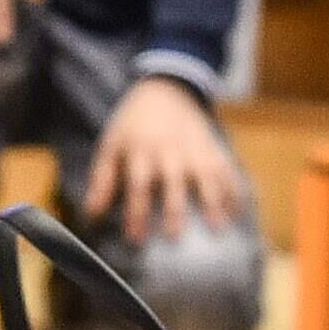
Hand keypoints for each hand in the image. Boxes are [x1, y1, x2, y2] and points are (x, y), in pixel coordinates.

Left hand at [82, 78, 244, 245]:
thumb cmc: (133, 125)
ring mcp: (194, 149)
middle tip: (174, 236)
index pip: (138, 185)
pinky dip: (233, 190)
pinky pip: (226, 169)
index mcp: (141, 151)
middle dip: (174, 209)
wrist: (166, 91)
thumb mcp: (111, 146)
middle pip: (173, 181)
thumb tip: (92, 214)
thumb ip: (102, 181)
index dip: (136, 212)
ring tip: (218, 228)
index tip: (135, 238)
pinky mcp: (212, 148)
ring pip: (206, 176)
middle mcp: (169, 151)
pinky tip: (236, 212)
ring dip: (213, 202)